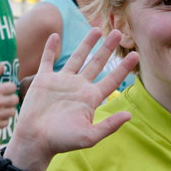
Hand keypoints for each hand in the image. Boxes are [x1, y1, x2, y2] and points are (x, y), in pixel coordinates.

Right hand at [0, 63, 18, 133]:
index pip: (13, 87)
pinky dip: (3, 120)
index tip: (4, 90)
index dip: (9, 88)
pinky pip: (6, 123)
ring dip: (7, 110)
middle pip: (15, 100)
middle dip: (10, 98)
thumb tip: (3, 65)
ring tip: (0, 109)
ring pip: (12, 112)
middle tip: (3, 100)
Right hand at [7, 28, 139, 170]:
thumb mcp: (89, 136)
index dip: (124, 68)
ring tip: (96, 29)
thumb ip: (109, 126)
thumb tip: (129, 115)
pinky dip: (50, 48)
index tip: (135, 54)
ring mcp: (61, 82)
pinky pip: (47, 60)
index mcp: (91, 98)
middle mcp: (78, 87)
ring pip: (77, 57)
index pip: (112, 79)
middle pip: (97, 63)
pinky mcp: (44, 80)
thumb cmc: (62, 141)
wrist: (35, 140)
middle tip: (118, 33)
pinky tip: (55, 35)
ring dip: (86, 43)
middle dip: (107, 48)